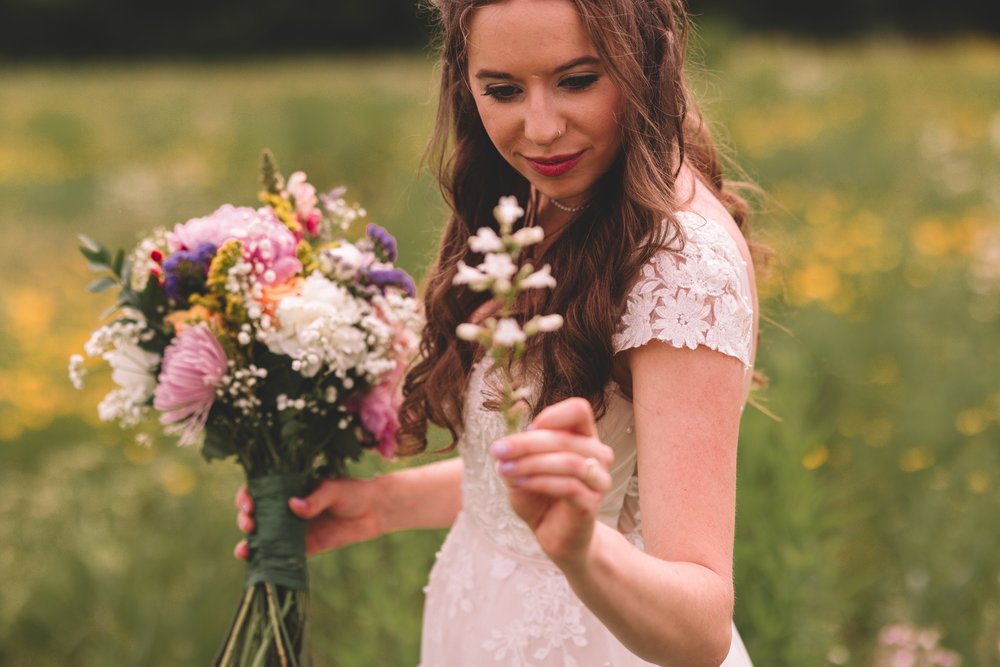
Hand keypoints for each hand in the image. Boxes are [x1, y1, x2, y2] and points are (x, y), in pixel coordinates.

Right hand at [234, 476, 385, 559]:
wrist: (373, 512)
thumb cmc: (352, 493)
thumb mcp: (334, 490)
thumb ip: (316, 498)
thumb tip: (294, 506)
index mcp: (289, 488)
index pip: (259, 490)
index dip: (247, 496)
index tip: (249, 504)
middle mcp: (285, 509)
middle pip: (255, 514)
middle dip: (245, 520)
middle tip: (250, 524)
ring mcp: (292, 529)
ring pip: (263, 537)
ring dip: (249, 544)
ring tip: (244, 550)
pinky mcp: (303, 547)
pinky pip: (282, 556)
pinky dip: (268, 561)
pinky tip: (258, 565)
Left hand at [492, 397, 613, 567]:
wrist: (553, 536)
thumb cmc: (539, 497)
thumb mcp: (522, 468)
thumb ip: (518, 453)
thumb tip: (508, 444)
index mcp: (584, 438)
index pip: (579, 410)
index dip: (553, 415)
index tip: (526, 428)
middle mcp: (597, 455)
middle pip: (566, 438)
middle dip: (527, 443)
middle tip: (498, 450)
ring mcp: (598, 480)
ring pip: (569, 462)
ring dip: (531, 463)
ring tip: (505, 470)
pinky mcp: (591, 503)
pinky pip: (568, 486)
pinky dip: (539, 482)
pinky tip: (519, 484)